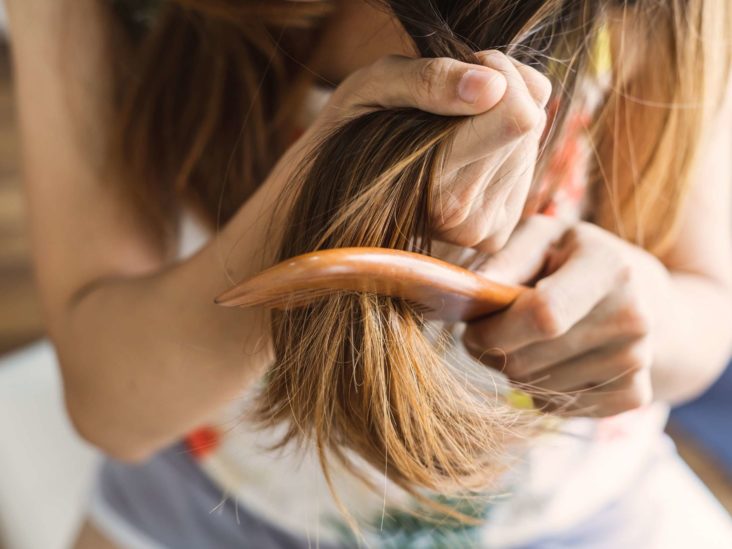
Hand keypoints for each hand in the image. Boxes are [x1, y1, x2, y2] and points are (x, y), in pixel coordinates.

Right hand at [287, 51, 549, 253]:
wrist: (334, 196)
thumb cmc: (351, 131)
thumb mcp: (374, 85)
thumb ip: (429, 79)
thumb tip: (492, 87)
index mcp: (431, 178)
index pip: (517, 116)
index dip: (495, 77)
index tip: (459, 75)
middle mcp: (459, 215)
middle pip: (528, 124)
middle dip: (497, 98)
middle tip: (448, 104)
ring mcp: (477, 231)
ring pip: (529, 145)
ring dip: (497, 123)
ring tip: (448, 132)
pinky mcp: (491, 235)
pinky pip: (525, 172)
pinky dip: (501, 153)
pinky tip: (462, 155)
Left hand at [463, 216, 673, 416]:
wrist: (642, 295)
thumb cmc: (573, 259)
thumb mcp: (543, 239)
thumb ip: (507, 259)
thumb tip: (474, 290)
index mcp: (608, 268)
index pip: (543, 314)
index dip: (494, 329)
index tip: (472, 327)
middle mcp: (632, 316)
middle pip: (531, 360)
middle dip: (493, 353)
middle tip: (488, 334)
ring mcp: (637, 360)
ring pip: (538, 389)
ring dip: (515, 372)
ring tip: (524, 342)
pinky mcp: (634, 394)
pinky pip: (559, 409)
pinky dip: (540, 393)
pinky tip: (551, 362)